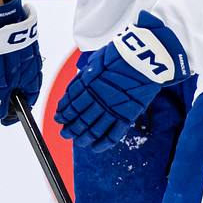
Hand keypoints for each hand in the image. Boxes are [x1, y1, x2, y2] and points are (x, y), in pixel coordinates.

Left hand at [0, 0, 40, 123]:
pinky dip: (0, 63)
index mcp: (32, 80)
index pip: (27, 104)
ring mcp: (28, 54)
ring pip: (14, 74)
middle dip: (5, 94)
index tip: (2, 117)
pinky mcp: (20, 42)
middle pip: (20, 89)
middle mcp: (34, 68)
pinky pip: (11, 59)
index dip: (13, 113)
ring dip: (1, 77)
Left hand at [55, 13, 188, 146]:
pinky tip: (95, 148)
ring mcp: (112, 108)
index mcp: (88, 85)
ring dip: (82, 137)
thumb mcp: (97, 60)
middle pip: (79, 119)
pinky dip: (102, 143)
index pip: (70, 103)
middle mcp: (97, 99)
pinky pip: (113, 134)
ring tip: (77, 141)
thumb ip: (85, 76)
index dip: (63, 112)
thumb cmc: (121, 54)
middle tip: (64, 133)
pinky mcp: (126, 115)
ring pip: (93, 129)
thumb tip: (74, 89)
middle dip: (69, 128)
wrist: (144, 56)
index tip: (58, 117)